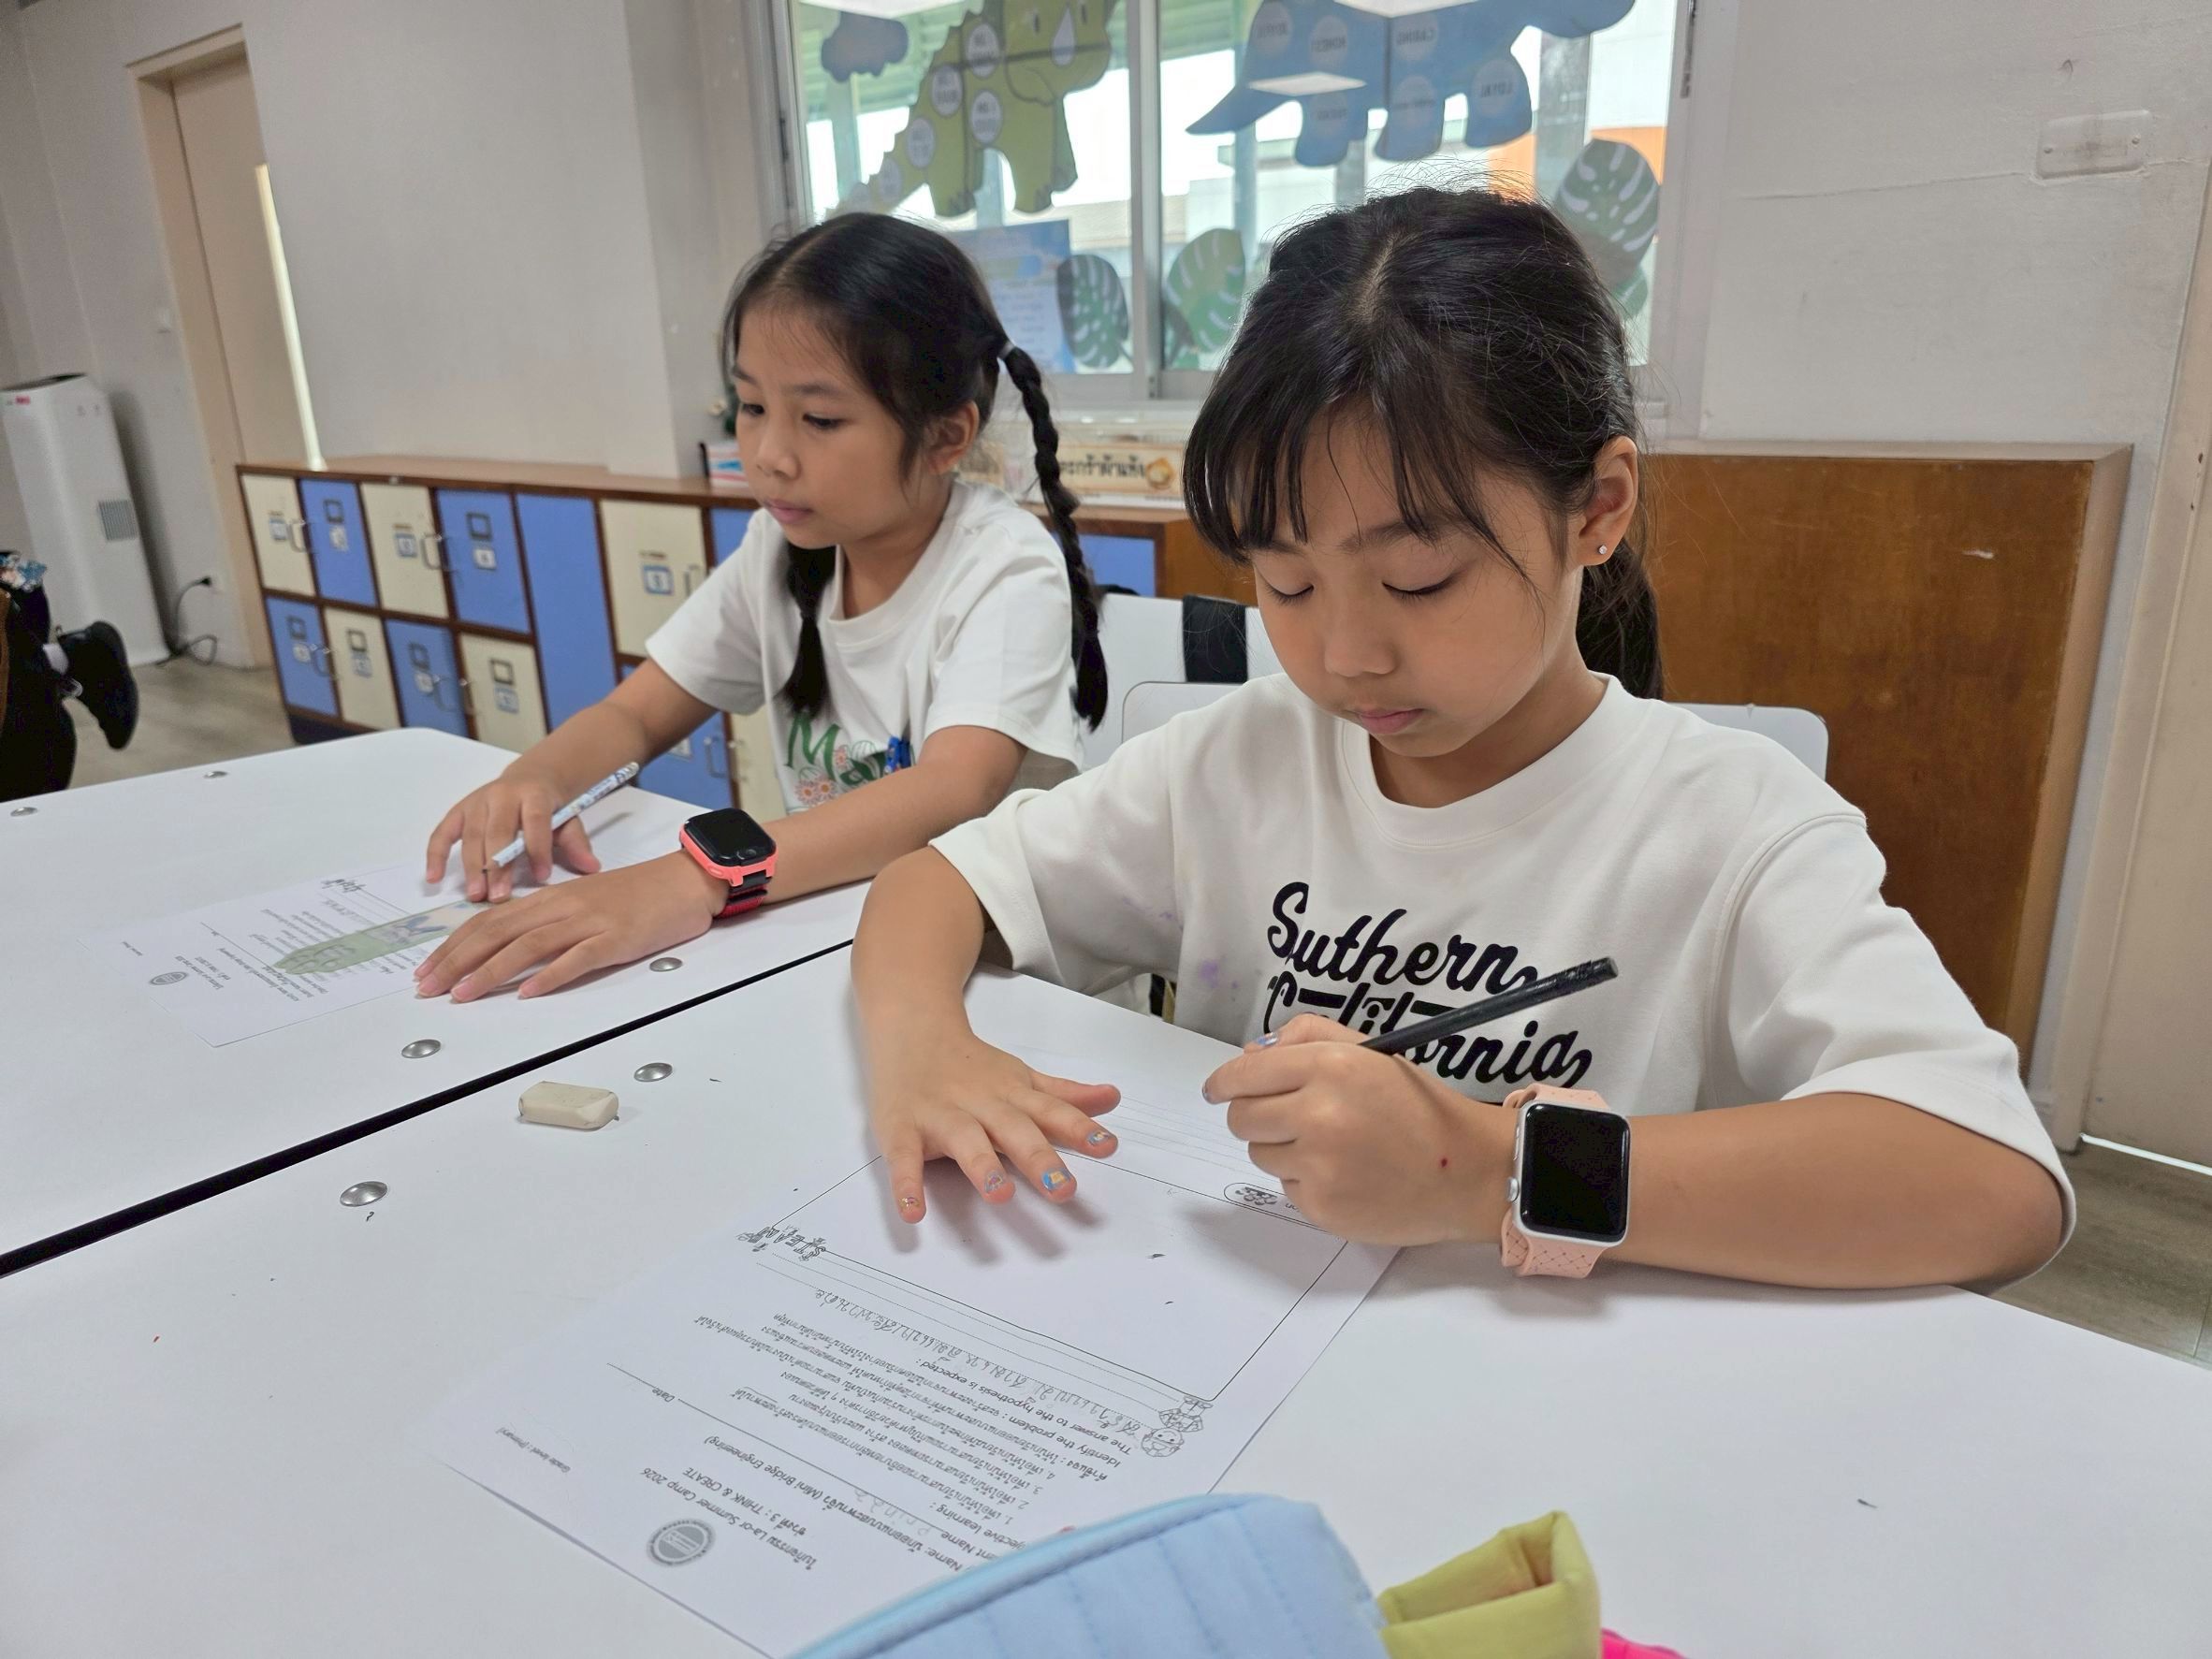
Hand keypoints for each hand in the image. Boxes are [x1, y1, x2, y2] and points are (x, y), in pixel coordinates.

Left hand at [414, 852, 725, 1000]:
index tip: (427, 969)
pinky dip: (550, 975)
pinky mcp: (615, 939)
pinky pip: (577, 958)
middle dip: (456, 960)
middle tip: (427, 987)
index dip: (453, 945)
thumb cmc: (639, 895)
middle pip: (497, 932)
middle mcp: (562, 906)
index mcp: (551, 897)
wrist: (685, 880)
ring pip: (527, 945)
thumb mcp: (585, 901)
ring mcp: (589, 922)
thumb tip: (512, 949)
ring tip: (462, 994)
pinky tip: (528, 992)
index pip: (489, 920)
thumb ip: (550, 922)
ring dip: (490, 971)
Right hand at [425, 771, 602, 902]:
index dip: (537, 849)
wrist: (531, 778)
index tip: (541, 877)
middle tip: (499, 897)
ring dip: (472, 867)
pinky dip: (435, 855)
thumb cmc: (549, 808)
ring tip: (477, 896)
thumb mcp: (568, 820)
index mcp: (534, 794)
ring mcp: (478, 802)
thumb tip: (592, 868)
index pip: (535, 822)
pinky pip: (442, 833)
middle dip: (498, 866)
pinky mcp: (459, 810)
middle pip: (498, 831)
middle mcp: (502, 795)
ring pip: (471, 835)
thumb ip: (577, 843)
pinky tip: (434, 878)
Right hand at [866, 1028, 1121, 1221]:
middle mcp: (981, 1105)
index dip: (1080, 1129)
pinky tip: (913, 1212)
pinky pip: (904, 1158)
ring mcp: (940, 1116)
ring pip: (965, 1140)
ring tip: (1001, 1194)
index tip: (1108, 1147)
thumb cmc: (971, 1067)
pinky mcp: (902, 1130)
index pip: (1052, 1112)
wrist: (911, 1031)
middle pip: (1013, 1129)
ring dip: (982, 1166)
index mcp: (1012, 1095)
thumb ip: (1064, 1096)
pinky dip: (906, 1184)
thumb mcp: (1021, 1078)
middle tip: (1062, 1188)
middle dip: (1038, 1157)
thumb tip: (1113, 1098)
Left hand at [1204, 1015, 1513, 1244]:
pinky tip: (1346, 1174)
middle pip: (1241, 1117)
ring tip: (1332, 1146)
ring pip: (1260, 1153)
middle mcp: (1318, 1114)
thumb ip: (1307, 1039)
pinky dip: (1306, 1180)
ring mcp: (1318, 1165)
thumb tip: (1250, 1055)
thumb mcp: (1371, 1052)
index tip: (1216, 1089)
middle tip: (1290, 1118)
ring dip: (1282, 1148)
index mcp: (1330, 1067)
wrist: (1468, 1171)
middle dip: (1255, 1115)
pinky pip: (1286, 1187)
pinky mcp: (1322, 1206)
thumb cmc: (1419, 1107)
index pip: (1244, 1074)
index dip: (1223, 1083)